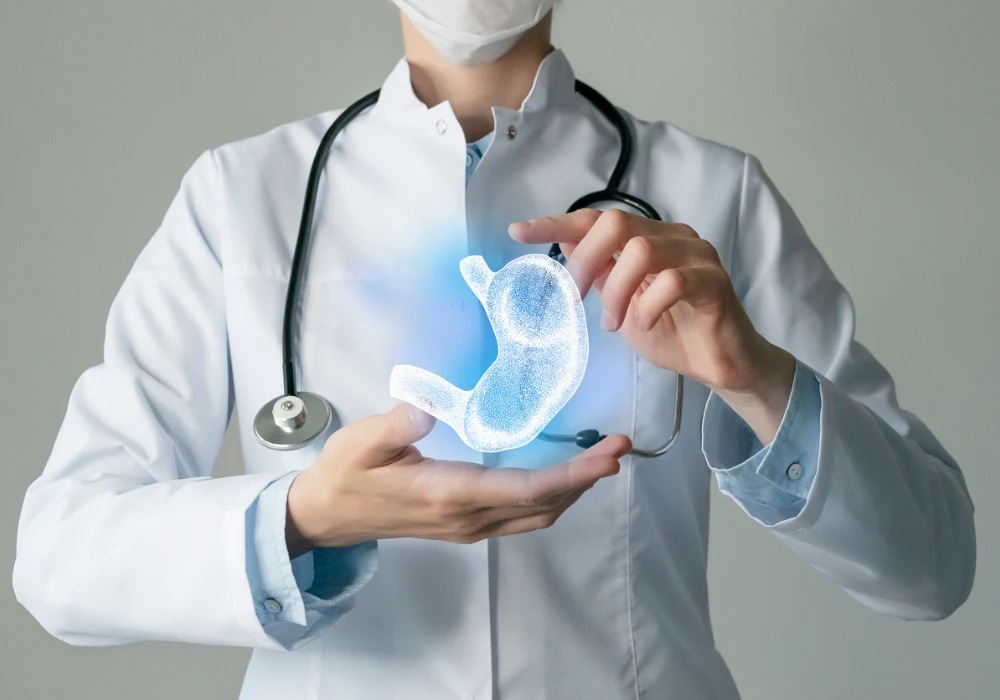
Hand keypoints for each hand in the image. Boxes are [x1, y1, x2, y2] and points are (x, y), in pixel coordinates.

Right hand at [286, 404, 631, 556]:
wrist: (327, 516)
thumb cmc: (346, 474)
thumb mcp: (362, 442)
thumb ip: (397, 425)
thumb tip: (430, 406)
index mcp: (448, 494)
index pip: (524, 488)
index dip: (571, 475)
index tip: (607, 458)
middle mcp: (468, 518)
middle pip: (543, 505)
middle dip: (586, 479)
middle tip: (621, 447)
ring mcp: (470, 527)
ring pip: (537, 516)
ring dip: (573, 490)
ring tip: (602, 458)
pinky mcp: (467, 525)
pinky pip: (523, 517)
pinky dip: (552, 497)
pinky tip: (563, 475)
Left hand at [509, 209, 794, 442]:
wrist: (718, 365)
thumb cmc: (672, 333)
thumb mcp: (622, 304)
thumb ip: (600, 275)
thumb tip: (565, 246)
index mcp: (647, 238)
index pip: (596, 219)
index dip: (556, 223)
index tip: (518, 231)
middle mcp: (672, 237)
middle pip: (616, 223)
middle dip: (585, 260)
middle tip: (576, 297)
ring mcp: (697, 255)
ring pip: (641, 251)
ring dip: (616, 292)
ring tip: (614, 324)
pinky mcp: (715, 281)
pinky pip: (674, 281)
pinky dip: (648, 305)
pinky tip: (644, 323)